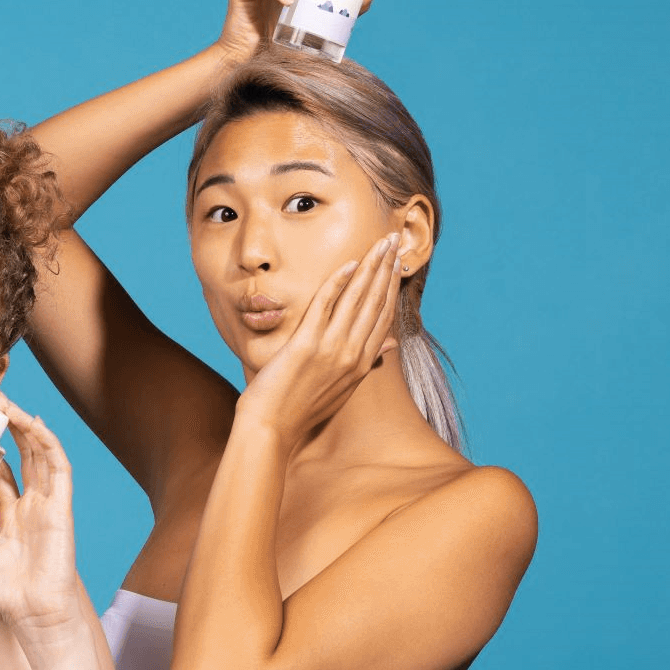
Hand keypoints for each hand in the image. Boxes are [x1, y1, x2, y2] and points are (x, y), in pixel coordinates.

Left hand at [0, 396, 80, 641]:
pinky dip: (49, 443)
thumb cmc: (0, 600)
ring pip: (42, 456)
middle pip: (24, 458)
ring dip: (28, 427)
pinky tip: (35, 424)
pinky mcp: (62, 509)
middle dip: (10, 429)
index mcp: (12, 520)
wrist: (30, 617)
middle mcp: (33, 508)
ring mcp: (49, 507)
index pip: (3, 476)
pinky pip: (59, 468)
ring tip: (9, 404)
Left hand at [235, 233, 400, 444]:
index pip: (383, 317)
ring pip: (357, 299)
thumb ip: (365, 362)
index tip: (397, 264)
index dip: (392, 287)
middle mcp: (352, 355)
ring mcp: (331, 349)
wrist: (272, 428)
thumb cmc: (301, 409)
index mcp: (361, 364)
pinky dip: (338, 283)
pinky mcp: (307, 345)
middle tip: (394, 241)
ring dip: (371, 267)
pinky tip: (349, 264)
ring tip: (381, 244)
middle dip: (386, 268)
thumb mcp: (341, 388)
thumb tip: (390, 346)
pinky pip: (325, 306)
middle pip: (376, 302)